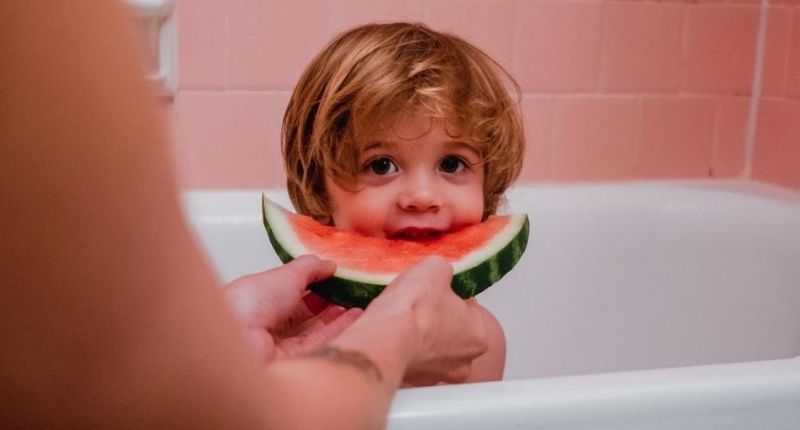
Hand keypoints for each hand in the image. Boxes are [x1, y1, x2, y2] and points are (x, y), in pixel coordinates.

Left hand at [224, 255, 362, 360]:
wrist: (239, 339)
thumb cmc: (252, 302)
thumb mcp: (286, 274)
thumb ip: (310, 267)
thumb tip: (328, 264)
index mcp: (259, 299)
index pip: (290, 292)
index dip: (313, 284)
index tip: (335, 276)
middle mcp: (268, 324)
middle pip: (303, 314)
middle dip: (328, 303)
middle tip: (351, 291)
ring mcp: (280, 346)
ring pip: (314, 331)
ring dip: (337, 318)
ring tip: (359, 303)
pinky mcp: (293, 363)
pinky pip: (319, 345)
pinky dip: (339, 331)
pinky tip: (355, 317)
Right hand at [365, 256, 488, 385]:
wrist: (384, 336)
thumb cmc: (415, 306)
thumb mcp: (436, 267)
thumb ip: (444, 271)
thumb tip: (438, 272)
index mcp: (478, 336)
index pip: (469, 309)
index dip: (450, 295)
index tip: (435, 290)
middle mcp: (462, 362)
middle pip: (450, 332)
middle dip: (435, 319)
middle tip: (418, 303)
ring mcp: (434, 376)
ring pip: (428, 349)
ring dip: (416, 335)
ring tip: (399, 317)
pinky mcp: (409, 382)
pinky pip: (405, 358)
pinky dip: (398, 347)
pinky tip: (386, 331)